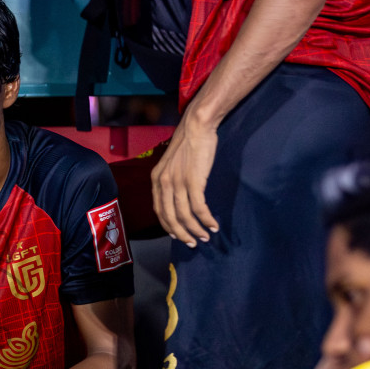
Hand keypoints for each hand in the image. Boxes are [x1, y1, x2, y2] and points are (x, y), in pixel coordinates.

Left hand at [150, 111, 219, 247]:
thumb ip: (171, 180)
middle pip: (170, 218)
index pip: (159, 211)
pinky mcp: (193, 181)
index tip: (178, 234)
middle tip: (192, 243)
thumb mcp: (171, 163)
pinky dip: (206, 220)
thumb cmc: (188, 142)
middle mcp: (163, 183)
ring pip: (184, 216)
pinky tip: (213, 225)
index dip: (168, 226)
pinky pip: (199, 208)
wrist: (197, 125)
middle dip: (182, 234)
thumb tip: (179, 197)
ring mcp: (178, 183)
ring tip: (205, 237)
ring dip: (196, 230)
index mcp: (156, 179)